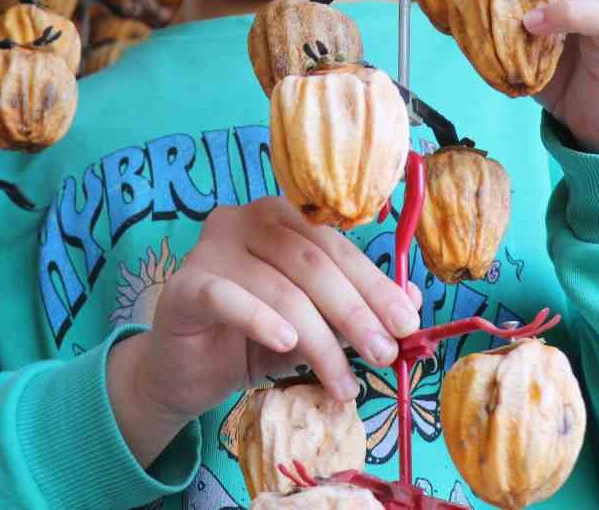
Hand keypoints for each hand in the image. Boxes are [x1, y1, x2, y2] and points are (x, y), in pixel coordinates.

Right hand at [107, 197, 420, 465]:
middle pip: (311, 262)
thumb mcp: (313, 323)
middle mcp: (245, 219)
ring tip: (344, 382)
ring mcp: (211, 248)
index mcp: (281, 216)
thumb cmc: (252, 339)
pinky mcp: (185, 285)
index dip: (375, 284)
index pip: (336, 246)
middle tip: (383, 355)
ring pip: (280, 288)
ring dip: (320, 340)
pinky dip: (261, 320)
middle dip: (354, 312)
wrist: (187, 372)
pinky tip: (288, 347)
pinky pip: (228, 298)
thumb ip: (355, 307)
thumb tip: (413, 303)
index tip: (407, 324)